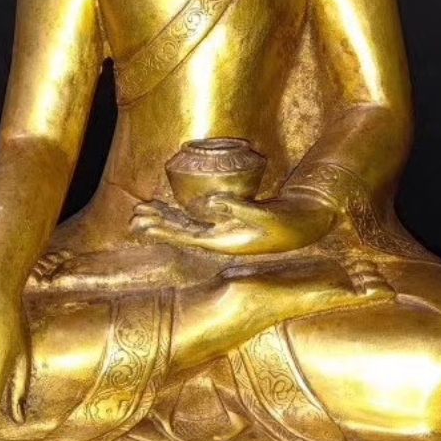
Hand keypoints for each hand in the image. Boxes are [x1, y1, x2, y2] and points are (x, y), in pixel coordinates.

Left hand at [130, 191, 336, 255]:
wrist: (307, 224)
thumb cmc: (288, 222)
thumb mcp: (265, 214)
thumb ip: (238, 208)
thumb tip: (209, 200)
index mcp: (224, 239)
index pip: (185, 235)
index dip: (162, 229)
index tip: (141, 224)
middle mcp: (220, 236)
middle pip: (181, 230)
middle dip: (158, 223)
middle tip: (134, 217)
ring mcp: (224, 228)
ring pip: (188, 223)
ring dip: (166, 218)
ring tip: (143, 212)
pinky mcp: (230, 219)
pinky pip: (200, 215)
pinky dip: (183, 211)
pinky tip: (170, 208)